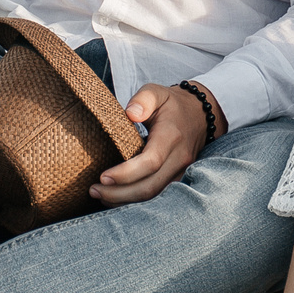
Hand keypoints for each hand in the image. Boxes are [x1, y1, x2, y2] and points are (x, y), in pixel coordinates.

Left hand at [93, 84, 213, 204]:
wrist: (199, 114)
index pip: (150, 162)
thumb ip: (143, 99)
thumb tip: (131, 113)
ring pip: (153, 195)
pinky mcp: (177, 179)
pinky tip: (116, 198)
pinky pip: (156, 195)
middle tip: (94, 190)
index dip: (126, 173)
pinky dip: (135, 200)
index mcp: (171, 136)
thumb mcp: (157, 92)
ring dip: (125, 200)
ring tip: (100, 195)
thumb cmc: (172, 104)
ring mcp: (180, 171)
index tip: (102, 176)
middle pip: (150, 186)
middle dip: (120, 194)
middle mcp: (179, 158)